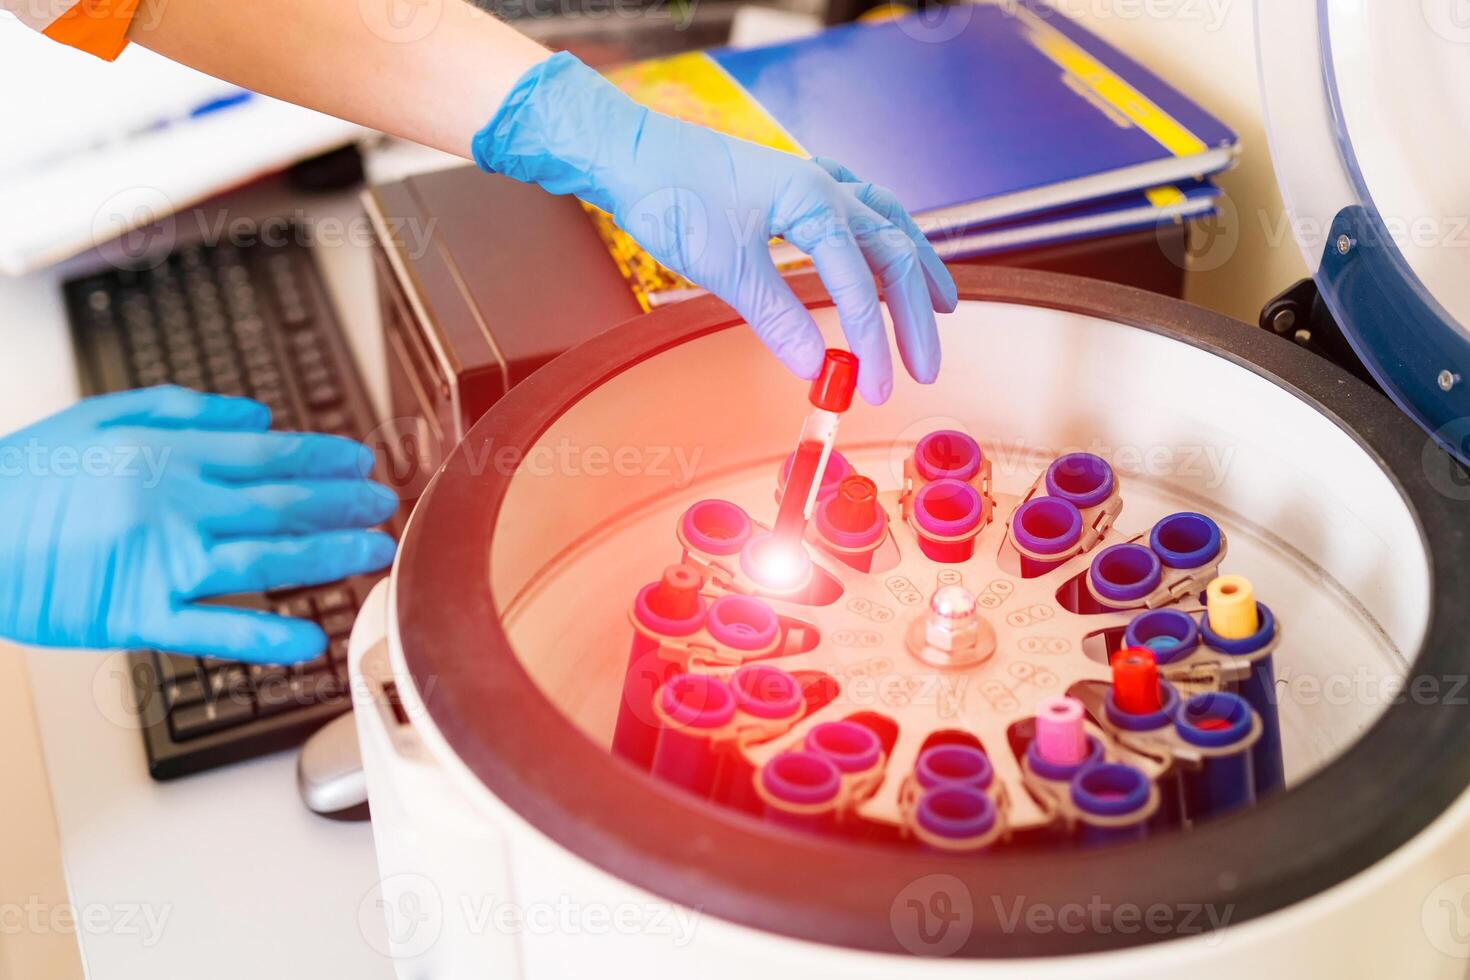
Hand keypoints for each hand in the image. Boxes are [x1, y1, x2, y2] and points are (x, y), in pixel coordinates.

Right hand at [0, 387, 397, 661]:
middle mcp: (176, 503)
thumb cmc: (21, 477)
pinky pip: (215, 629)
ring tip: (373, 555)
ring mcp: (161, 561)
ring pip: (268, 559)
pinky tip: (309, 641)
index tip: (361, 464)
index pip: (270, 455)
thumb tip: (258, 417)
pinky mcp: (137, 615)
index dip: (325, 461)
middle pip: (284, 504)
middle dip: (345, 505)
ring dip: (330, 557)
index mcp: (168, 455)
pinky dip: (266, 636)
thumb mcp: (98, 417)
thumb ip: (184, 411)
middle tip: (384, 506)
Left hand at [471, 52, 957, 404]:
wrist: (630, 150)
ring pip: (887, 224)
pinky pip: (860, 208)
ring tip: (943, 305)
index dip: (875, 342)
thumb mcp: (725, 267)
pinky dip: (883, 236)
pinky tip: (887, 247)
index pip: (861, 284)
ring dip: (916, 268)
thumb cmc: (672, 196)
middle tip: (926, 368)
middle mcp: (827, 186)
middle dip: (914, 315)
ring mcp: (813, 180)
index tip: (879, 388)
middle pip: (894, 253)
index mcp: (816, 201)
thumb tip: (817, 368)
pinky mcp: (794, 185)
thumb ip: (777, 318)